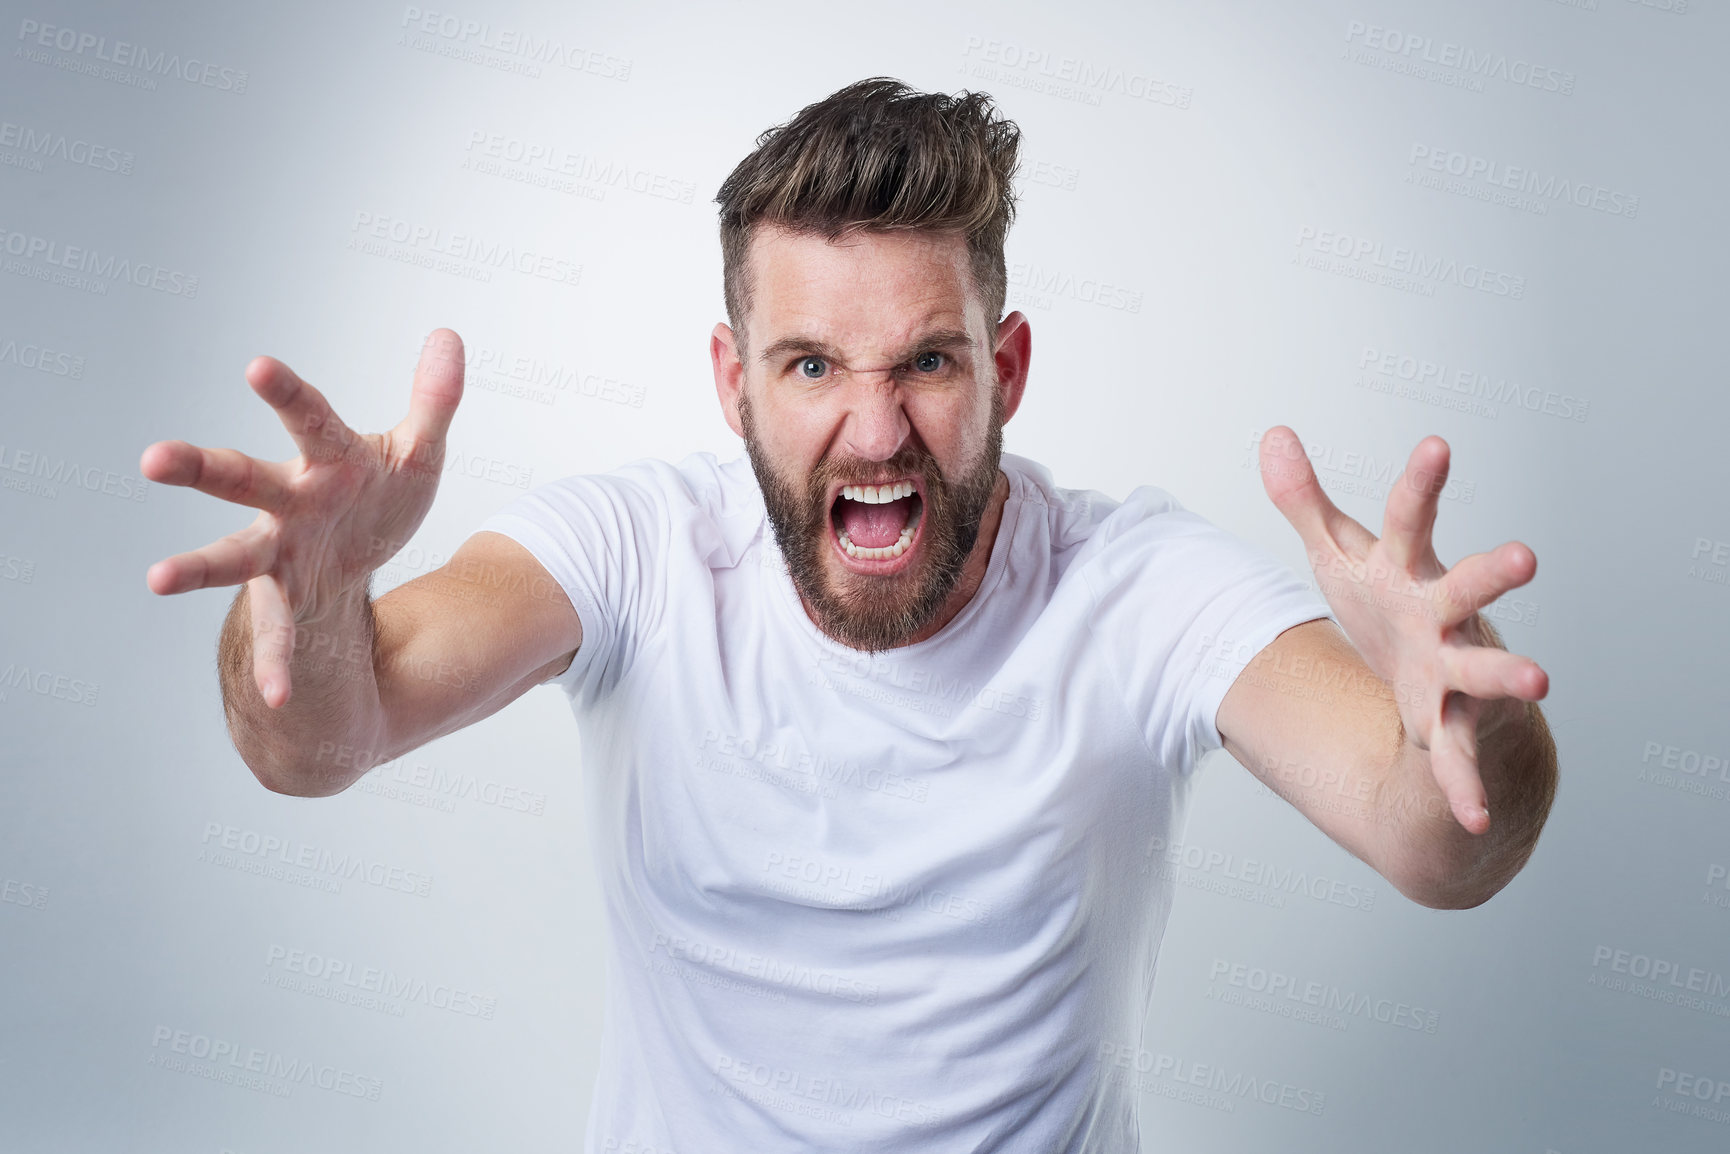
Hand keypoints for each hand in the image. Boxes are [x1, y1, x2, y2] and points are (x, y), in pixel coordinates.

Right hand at [141, 328, 465, 707]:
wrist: (364, 554)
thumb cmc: (379, 491)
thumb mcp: (418, 451)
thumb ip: (435, 400)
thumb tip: (448, 336)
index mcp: (327, 459)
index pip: (307, 419)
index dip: (283, 393)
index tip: (256, 366)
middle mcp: (289, 502)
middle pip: (240, 480)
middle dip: (199, 469)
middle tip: (153, 458)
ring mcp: (281, 552)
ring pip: (232, 557)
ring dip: (196, 567)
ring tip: (157, 579)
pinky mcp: (288, 597)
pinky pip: (281, 637)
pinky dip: (278, 666)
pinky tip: (276, 699)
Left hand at [1257, 426, 1548, 835]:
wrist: (1432, 689)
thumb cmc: (1387, 610)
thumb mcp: (1340, 556)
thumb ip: (1304, 501)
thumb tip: (1273, 435)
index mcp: (1409, 571)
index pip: (1411, 520)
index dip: (1423, 484)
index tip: (1437, 445)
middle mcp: (1443, 618)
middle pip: (1468, 590)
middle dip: (1493, 575)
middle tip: (1525, 558)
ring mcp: (1455, 673)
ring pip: (1483, 673)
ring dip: (1509, 677)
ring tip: (1541, 679)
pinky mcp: (1452, 726)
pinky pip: (1457, 760)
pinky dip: (1464, 789)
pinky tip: (1474, 816)